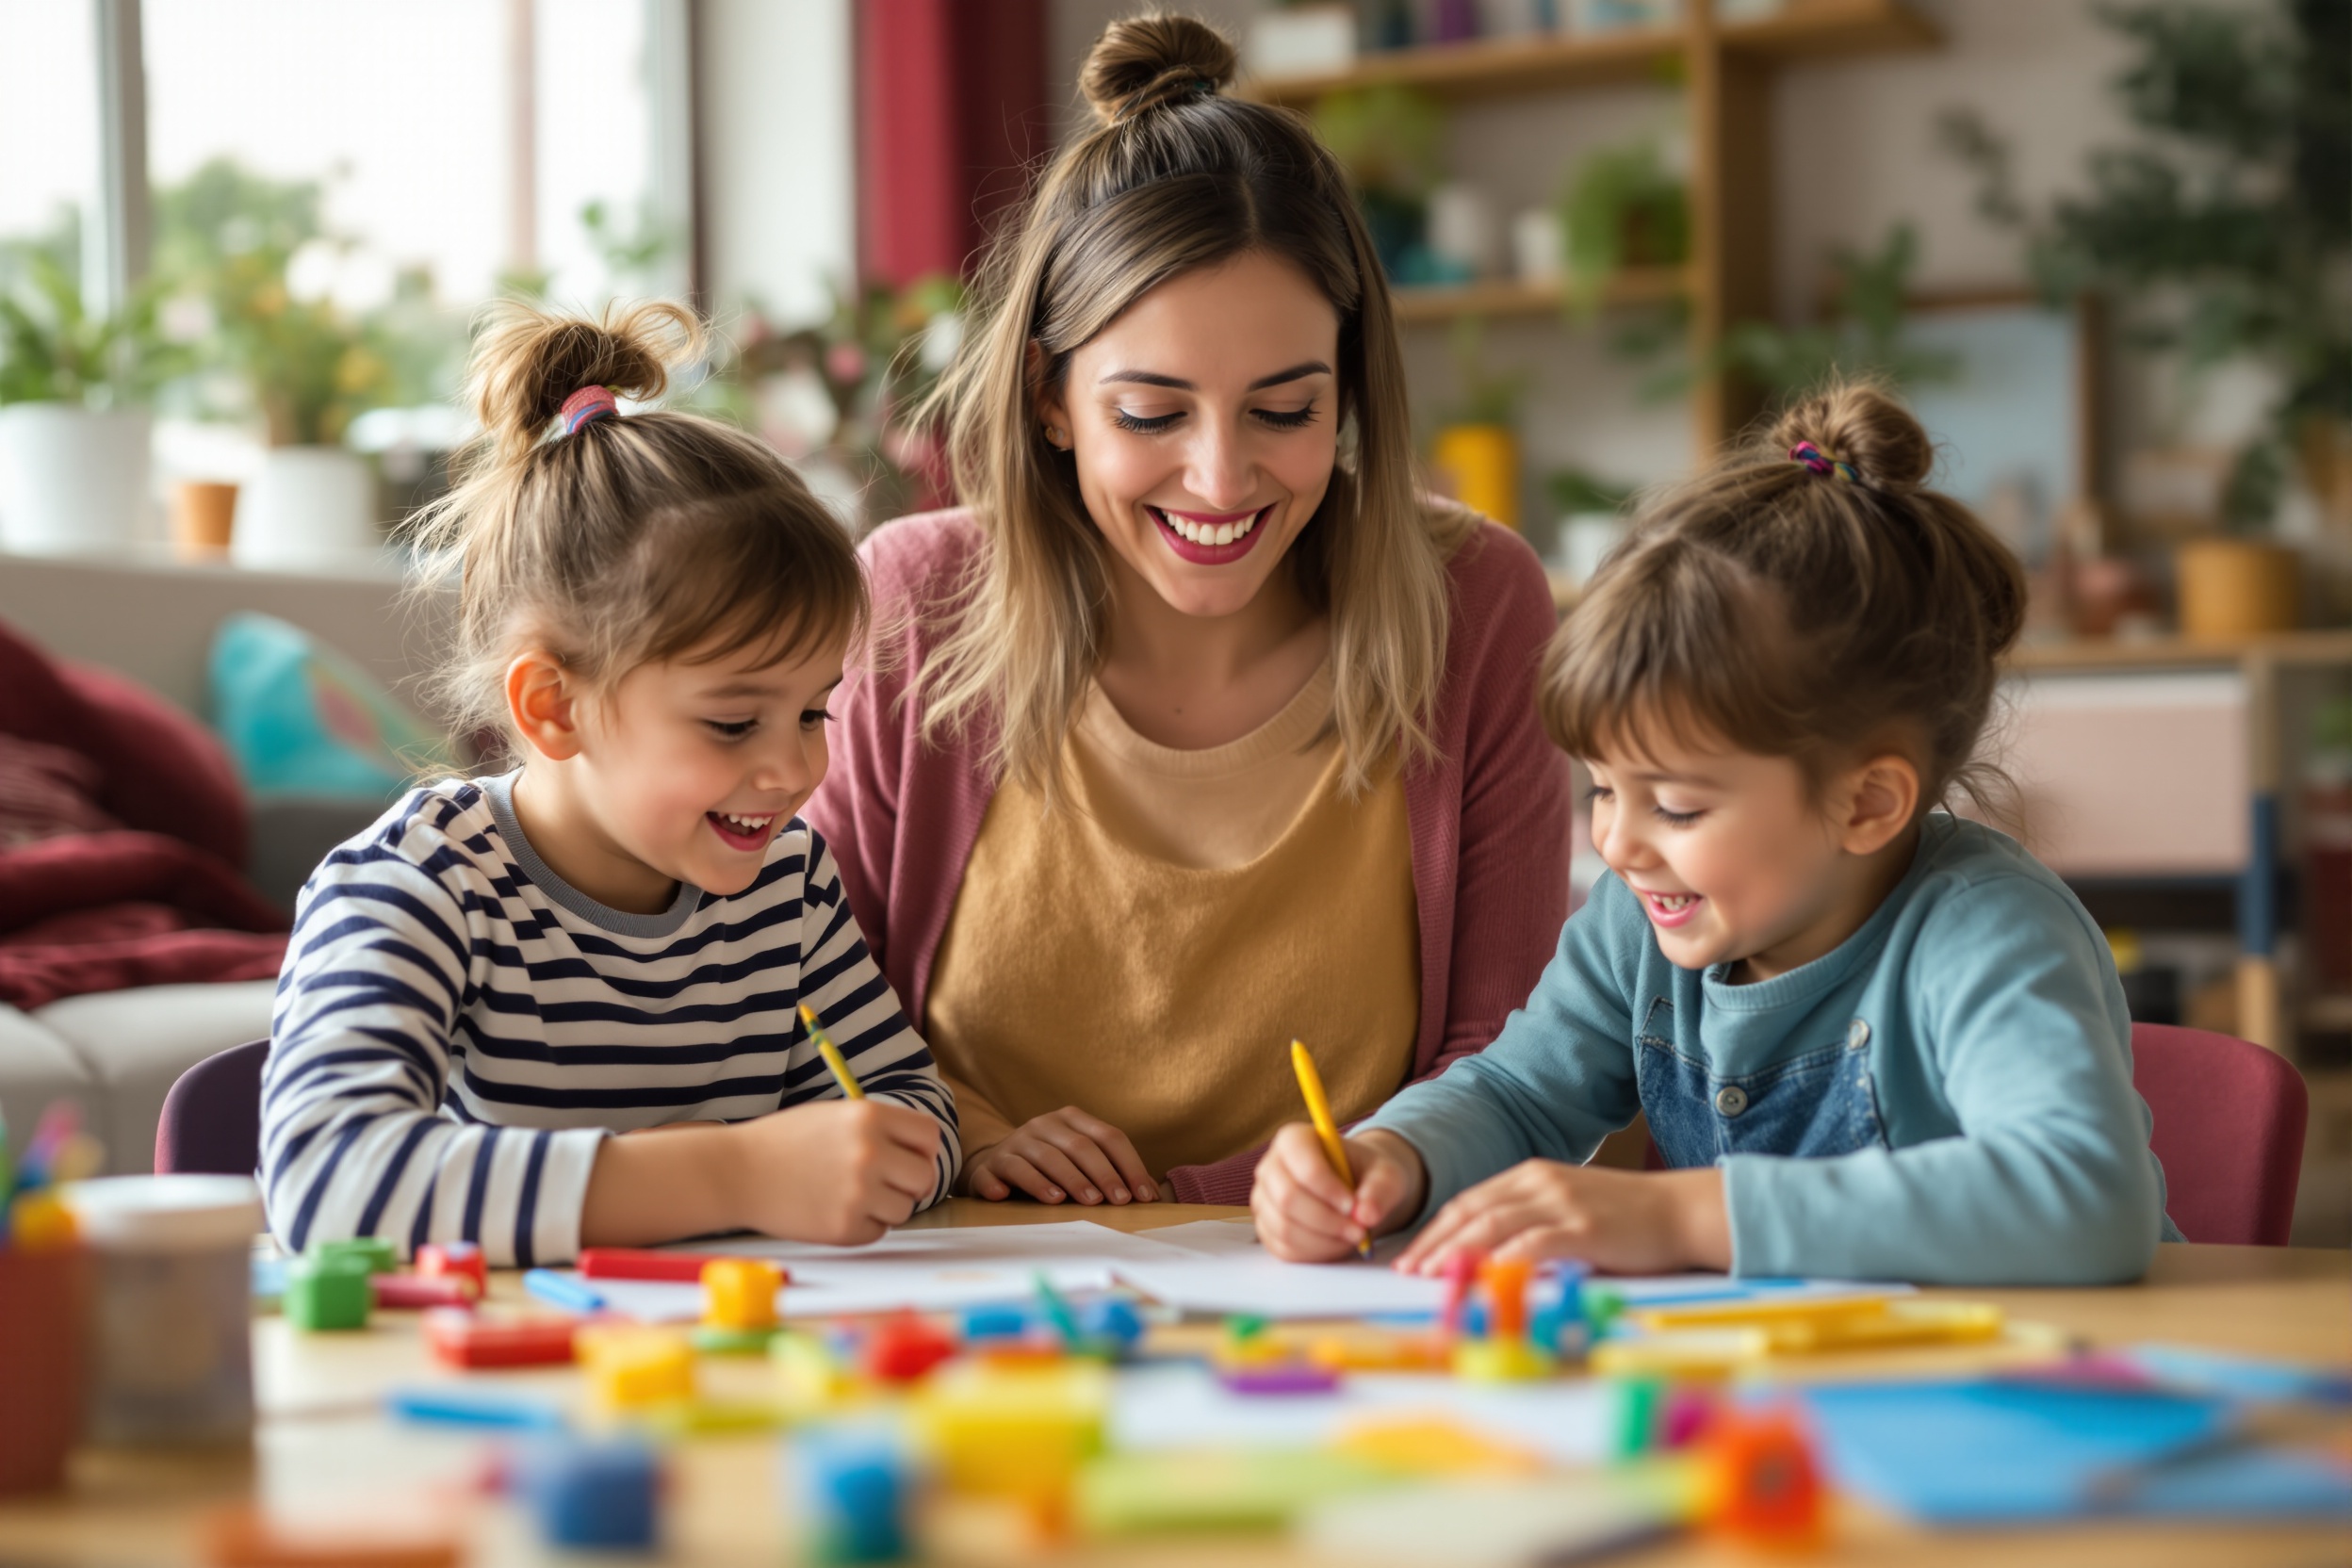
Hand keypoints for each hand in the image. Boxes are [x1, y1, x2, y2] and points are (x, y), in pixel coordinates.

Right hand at [731, 1099, 943, 1244]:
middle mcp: (870, 1152)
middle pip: (924, 1177)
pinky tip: (833, 1211)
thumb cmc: (785, 1142)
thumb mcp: (835, 1116)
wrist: (737, 1172)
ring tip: (849, 1196)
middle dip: (909, 1184)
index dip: (922, 1150)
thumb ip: (878, 1128)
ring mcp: (858, 1191)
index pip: (929, 1136)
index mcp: (869, 1116)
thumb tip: (922, 1151)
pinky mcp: (845, 1226)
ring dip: (884, 1207)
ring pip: (904, 1209)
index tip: (909, 1158)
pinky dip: (862, 1226)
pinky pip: (877, 1231)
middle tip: (884, 1185)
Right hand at [963, 1107, 1157, 1204]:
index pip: (1109, 1137)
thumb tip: (1151, 1195)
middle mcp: (1044, 1124)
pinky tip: (1030, 1198)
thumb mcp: (1080, 1161)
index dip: (1130, 1165)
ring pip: (1045, 1157)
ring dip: (1067, 1180)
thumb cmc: (1051, 1166)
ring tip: (1083, 1202)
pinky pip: (1009, 1169)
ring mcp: (1017, 1141)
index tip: (1143, 1196)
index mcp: (1071, 1119)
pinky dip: (1021, 1182)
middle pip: (1080, 1147)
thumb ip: (1111, 1170)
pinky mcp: (994, 1161)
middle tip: (1118, 1202)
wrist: (997, 1162)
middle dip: (1103, 1175)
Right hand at [1252, 1125, 1424, 1261]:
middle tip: (1359, 1230)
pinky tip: (1337, 1243)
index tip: (1354, 1205)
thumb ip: (1381, 1190)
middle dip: (1327, 1220)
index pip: (1301, 1164)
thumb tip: (1366, 1215)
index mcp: (1294, 1139)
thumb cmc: (1368, 1174)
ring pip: (1284, 1228)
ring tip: (1353, 1236)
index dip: (1327, 1189)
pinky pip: (1284, 1248)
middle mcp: (1270, 1167)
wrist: (1358, 1189)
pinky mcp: (1267, 1229)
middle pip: (1287, 1199)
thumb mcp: (1386, 1174)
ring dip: (1324, 1240)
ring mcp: (1264, 1200)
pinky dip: (1315, 1253)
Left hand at [1394, 1161, 1729, 1276]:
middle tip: (1406, 1271)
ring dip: (1455, 1252)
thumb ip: (1530, 1225)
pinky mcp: (1584, 1228)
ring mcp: (1561, 1203)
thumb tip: (1485, 1258)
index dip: (1434, 1230)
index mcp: (1531, 1175)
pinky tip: (1481, 1277)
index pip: (1468, 1202)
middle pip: (1470, 1211)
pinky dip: (1502, 1260)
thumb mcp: (1568, 1211)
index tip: (1409, 1256)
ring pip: (1492, 1225)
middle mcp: (1540, 1182)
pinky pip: (1533, 1244)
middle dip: (1433, 1243)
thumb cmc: (1626, 1220)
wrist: (1682, 1211)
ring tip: (1431, 1277)